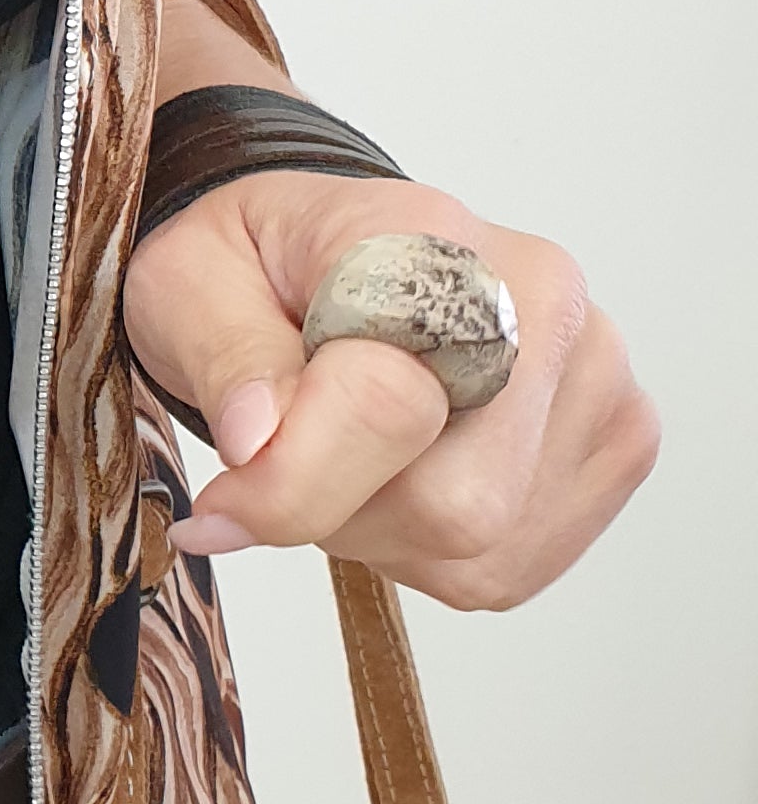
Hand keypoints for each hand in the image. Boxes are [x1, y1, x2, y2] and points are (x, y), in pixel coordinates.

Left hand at [123, 170, 656, 608]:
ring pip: (480, 548)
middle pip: (452, 504)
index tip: (223, 502)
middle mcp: (545, 302)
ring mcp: (597, 376)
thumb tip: (258, 437)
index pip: (386, 407)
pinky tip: (400, 477)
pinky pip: (509, 566)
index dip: (288, 483)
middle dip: (340, 514)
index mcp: (433, 238)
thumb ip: (223, 357)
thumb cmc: (258, 267)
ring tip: (348, 453)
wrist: (320, 257)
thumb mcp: (189, 283)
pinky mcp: (614, 445)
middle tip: (289, 456)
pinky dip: (430, 552)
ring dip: (381, 536)